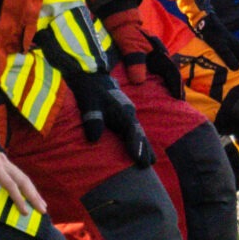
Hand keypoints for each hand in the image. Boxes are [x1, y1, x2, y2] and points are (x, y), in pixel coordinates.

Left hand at [0, 149, 46, 216]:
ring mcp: (6, 161)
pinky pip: (20, 174)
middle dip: (34, 196)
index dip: (18, 198)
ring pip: (24, 177)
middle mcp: (4, 163)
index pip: (10, 184)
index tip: (25, 211)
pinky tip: (31, 192)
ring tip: (43, 204)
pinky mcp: (4, 160)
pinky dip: (28, 185)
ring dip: (34, 191)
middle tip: (43, 210)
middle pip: (24, 181)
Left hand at [37, 28, 151, 165]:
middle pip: (139, 133)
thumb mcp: (89, 102)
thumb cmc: (89, 88)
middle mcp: (128, 112)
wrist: (89, 74)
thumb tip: (94, 138)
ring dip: (143, 145)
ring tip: (150, 160)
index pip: (132, 131)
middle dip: (145, 149)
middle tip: (150, 164)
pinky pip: (132, 129)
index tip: (140, 160)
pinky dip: (136, 139)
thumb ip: (93, 118)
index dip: (137, 146)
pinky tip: (138, 147)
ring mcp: (126, 112)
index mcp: (123, 110)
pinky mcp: (121, 113)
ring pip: (137, 131)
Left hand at [118, 34, 187, 101]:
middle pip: (169, 77)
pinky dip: (153, 85)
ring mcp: (151, 60)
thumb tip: (139, 81)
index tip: (179, 99)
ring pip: (161, 77)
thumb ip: (135, 61)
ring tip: (165, 103)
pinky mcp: (143, 62)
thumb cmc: (127, 32)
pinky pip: (151, 76)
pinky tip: (151, 94)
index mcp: (160, 54)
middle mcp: (159, 58)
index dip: (177, 86)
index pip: (172, 73)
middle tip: (176, 106)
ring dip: (164, 88)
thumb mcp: (131, 46)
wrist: (119, 22)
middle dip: (173, 90)